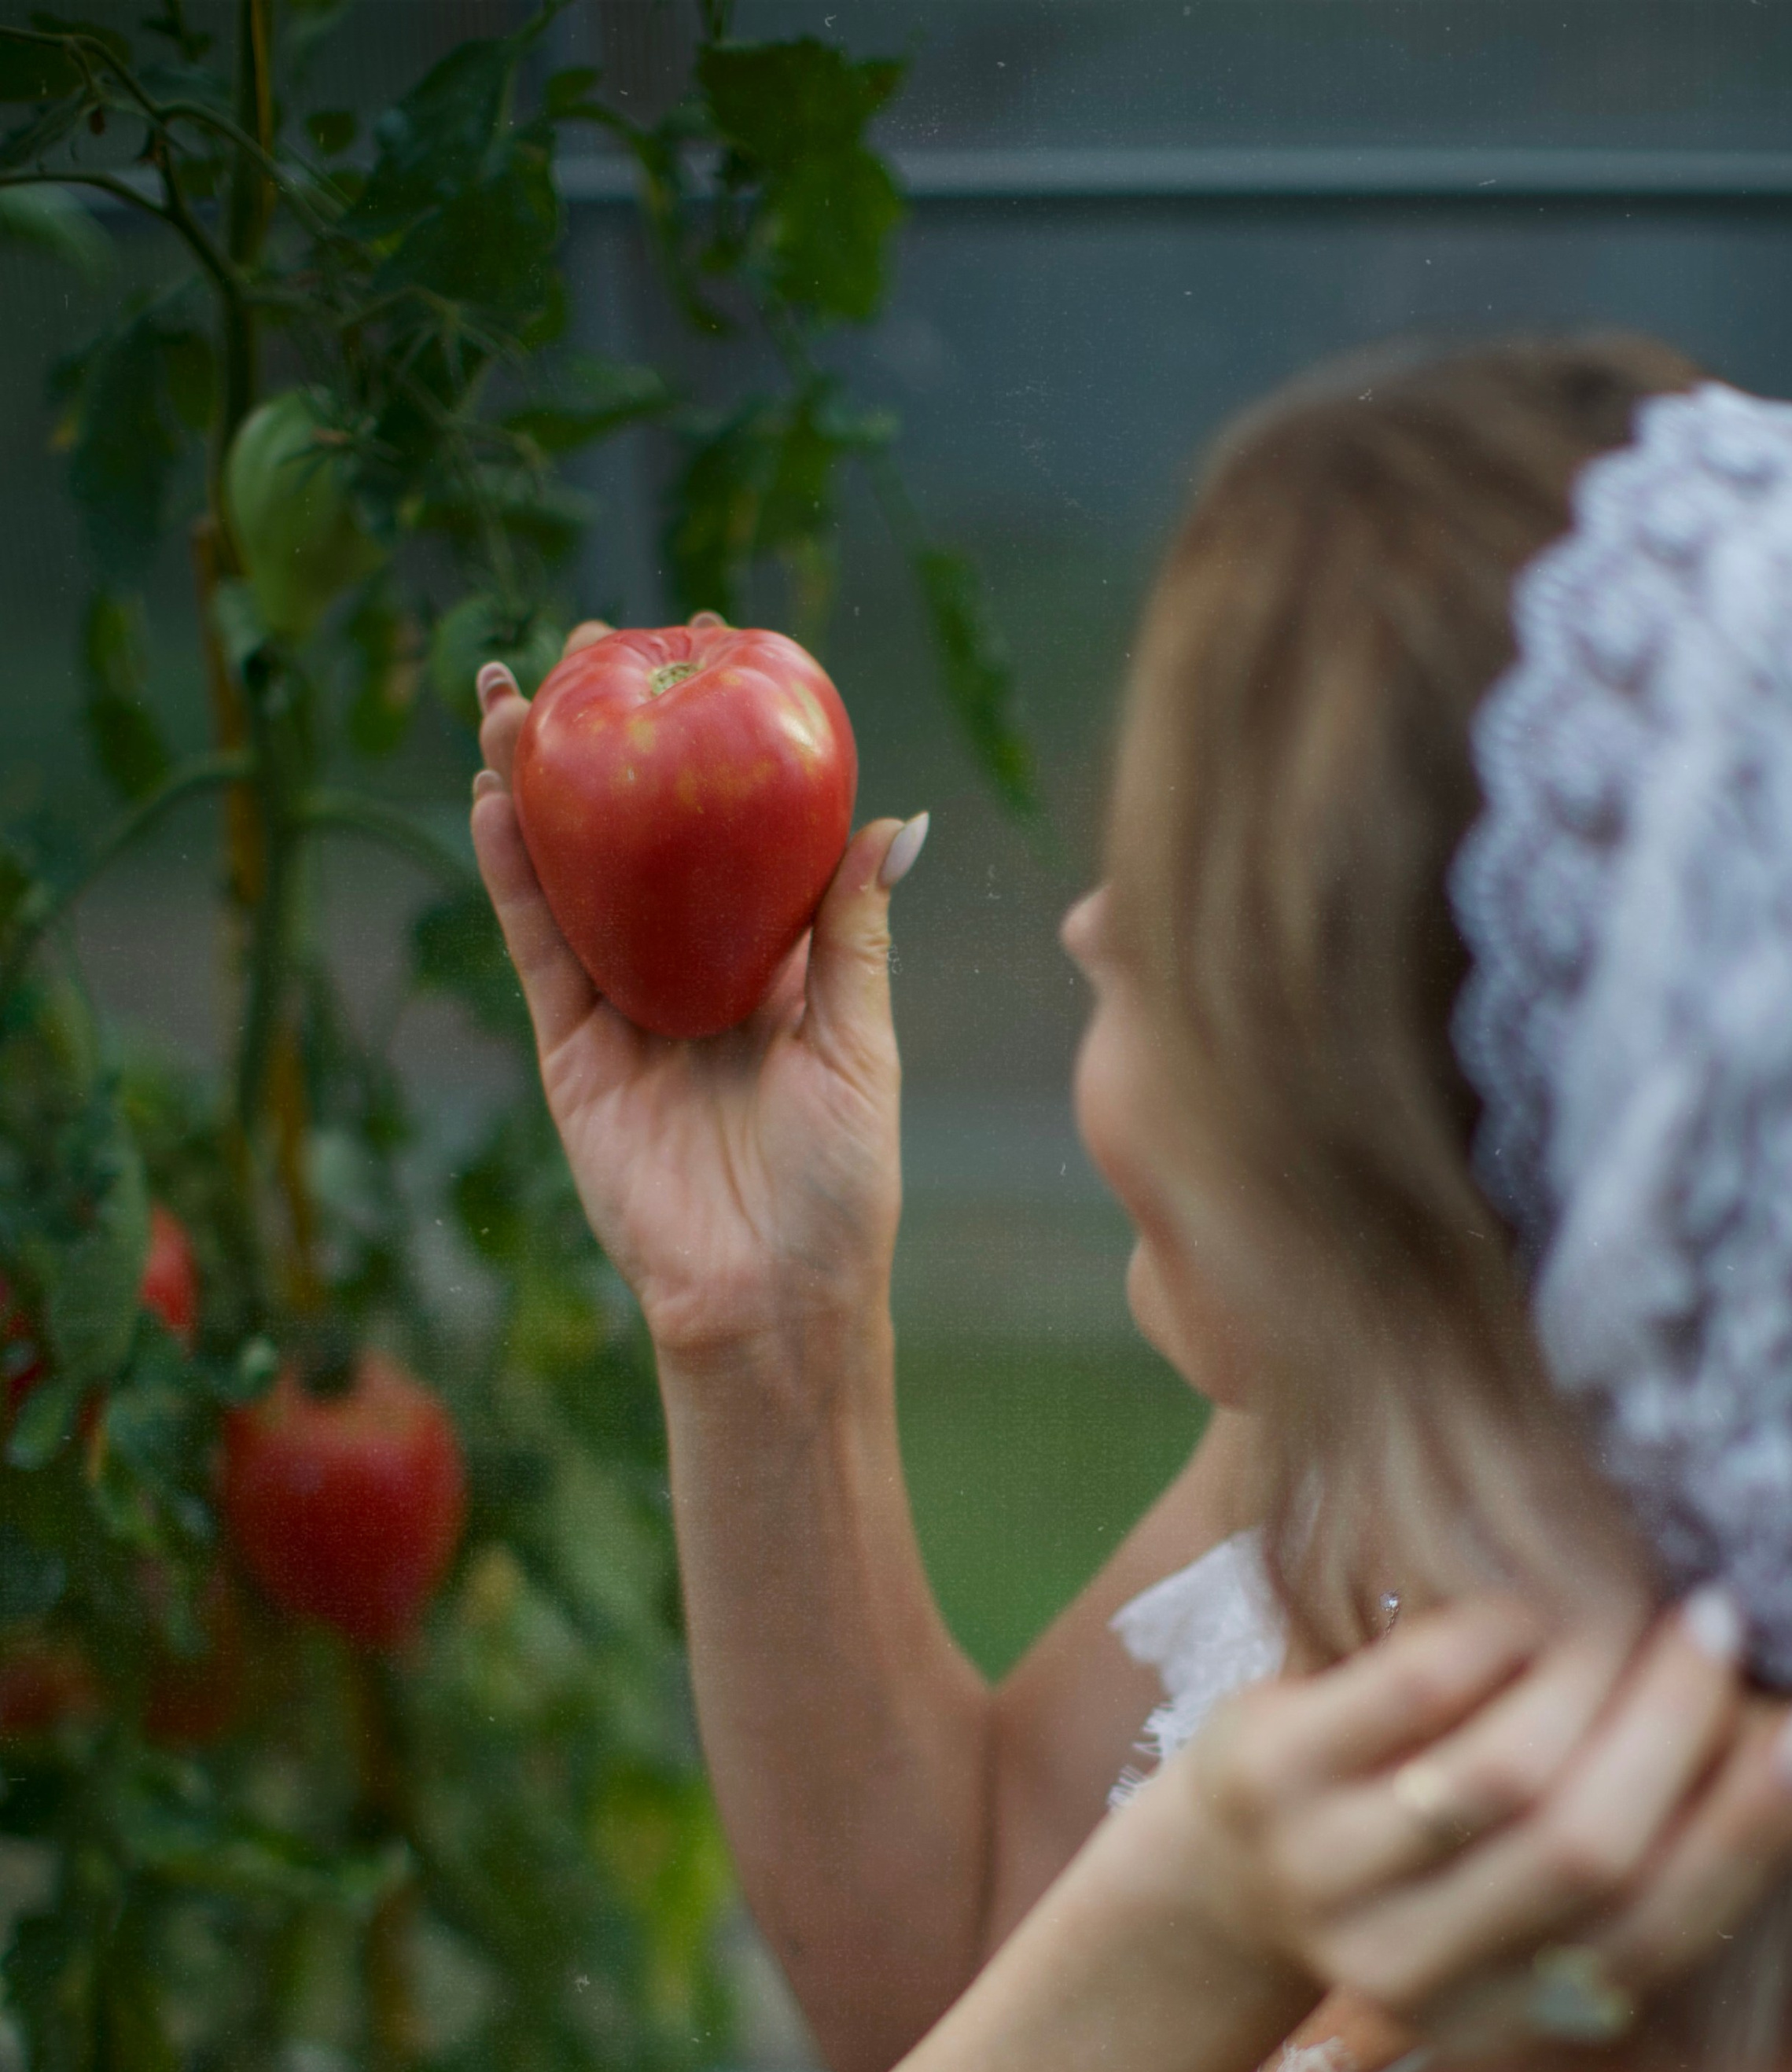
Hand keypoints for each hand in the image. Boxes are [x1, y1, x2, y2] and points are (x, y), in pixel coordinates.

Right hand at [468, 623, 922, 1368]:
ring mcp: (624, 1008)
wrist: (769, 1299)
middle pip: (641, 835)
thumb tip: (893, 823)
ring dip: (539, 786)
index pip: (740, 832)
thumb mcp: (861, 1049)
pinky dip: (511, 873)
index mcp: (777, 969)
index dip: (721, 746)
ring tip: (515, 696)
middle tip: (593, 646)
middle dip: (612, 741)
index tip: (712, 648)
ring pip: (573, 875)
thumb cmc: (839, 1188)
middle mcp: (694, 974)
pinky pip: (535, 946)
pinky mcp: (571, 1052)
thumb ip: (853, 936)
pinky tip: (493, 798)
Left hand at [1164, 1591, 1791, 2034]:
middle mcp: (1416, 1972)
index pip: (1662, 1924)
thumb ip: (1635, 1840)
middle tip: (1723, 1625)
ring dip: (1595, 1677)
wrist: (1214, 1874)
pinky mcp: (1268, 1780)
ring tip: (1636, 1607)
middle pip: (1589, 1850)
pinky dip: (1493, 1638)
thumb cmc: (1412, 1861)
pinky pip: (1411, 1693)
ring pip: (1504, 1779)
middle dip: (1679, 1726)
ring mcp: (1328, 1880)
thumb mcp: (1514, 1894)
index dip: (1760, 1820)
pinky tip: (1527, 1612)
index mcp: (1506, 2018)